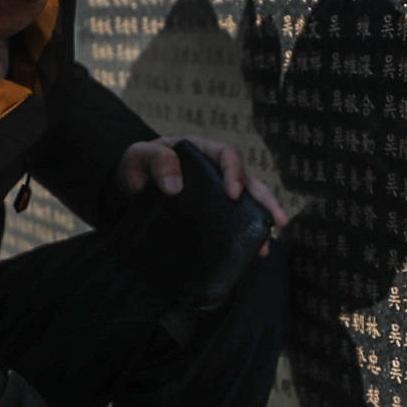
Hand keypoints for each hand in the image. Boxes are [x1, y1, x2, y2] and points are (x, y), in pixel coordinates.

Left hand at [115, 136, 288, 236]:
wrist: (128, 187)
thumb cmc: (138, 165)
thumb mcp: (140, 155)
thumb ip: (157, 162)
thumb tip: (174, 187)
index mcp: (203, 151)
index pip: (228, 155)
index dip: (235, 173)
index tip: (233, 194)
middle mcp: (216, 171)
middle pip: (249, 182)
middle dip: (266, 201)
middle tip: (278, 221)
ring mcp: (216, 193)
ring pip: (247, 204)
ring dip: (260, 223)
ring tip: (265, 247)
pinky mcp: (211, 214)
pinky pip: (232, 223)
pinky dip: (242, 237)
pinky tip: (248, 255)